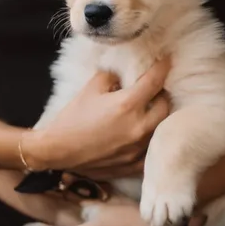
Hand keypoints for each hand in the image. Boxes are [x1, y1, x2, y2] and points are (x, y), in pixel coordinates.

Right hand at [25, 58, 169, 172]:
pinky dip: (151, 138)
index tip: (166, 60)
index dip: (162, 67)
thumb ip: (111, 76)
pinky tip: (143, 132)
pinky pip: (152, 150)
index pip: (154, 81)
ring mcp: (138, 148)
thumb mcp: (91, 88)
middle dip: (162, 94)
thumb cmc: (73, 118)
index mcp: (127, 104)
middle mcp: (138, 127)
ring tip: (150, 109)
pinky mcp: (134, 165)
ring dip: (158, 116)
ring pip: (162, 127)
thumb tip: (123, 74)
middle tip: (155, 88)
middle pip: (165, 105)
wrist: (58, 151)